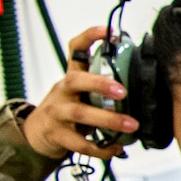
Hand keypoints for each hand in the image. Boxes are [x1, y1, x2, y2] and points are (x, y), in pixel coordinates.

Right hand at [23, 26, 134, 159]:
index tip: (108, 31)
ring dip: (109, 119)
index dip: (89, 38)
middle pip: (76, 81)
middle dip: (99, 84)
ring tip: (131, 125)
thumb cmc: (68, 109)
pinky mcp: (57, 135)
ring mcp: (57, 113)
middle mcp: (63, 92)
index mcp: (72, 77)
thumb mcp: (81, 93)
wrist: (37, 134)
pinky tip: (116, 148)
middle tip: (123, 91)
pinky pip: (80, 143)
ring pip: (80, 114)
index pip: (75, 50)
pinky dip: (100, 148)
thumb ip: (102, 87)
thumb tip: (143, 80)